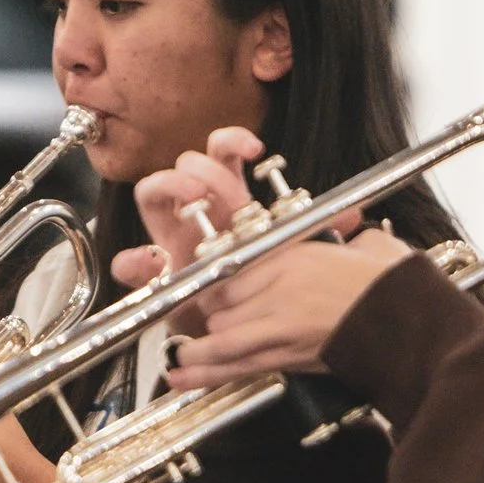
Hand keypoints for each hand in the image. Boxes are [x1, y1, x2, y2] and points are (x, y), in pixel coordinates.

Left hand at [108, 128, 264, 292]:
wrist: (230, 317)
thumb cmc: (195, 304)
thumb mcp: (170, 297)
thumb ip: (147, 279)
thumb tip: (128, 260)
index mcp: (165, 226)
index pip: (152, 190)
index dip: (170, 185)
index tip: (197, 197)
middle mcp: (188, 204)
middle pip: (186, 165)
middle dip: (206, 175)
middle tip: (229, 201)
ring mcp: (215, 195)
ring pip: (212, 151)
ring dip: (229, 147)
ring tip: (251, 155)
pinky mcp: (243, 194)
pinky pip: (238, 158)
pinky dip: (245, 145)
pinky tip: (259, 152)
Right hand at [109, 129, 361, 330]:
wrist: (241, 339)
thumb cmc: (261, 292)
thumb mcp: (288, 258)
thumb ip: (314, 233)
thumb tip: (353, 215)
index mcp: (227, 201)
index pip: (221, 155)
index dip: (232, 143)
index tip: (256, 149)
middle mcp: (196, 214)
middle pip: (187, 164)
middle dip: (203, 168)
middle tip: (226, 191)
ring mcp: (171, 239)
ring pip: (153, 192)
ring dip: (170, 186)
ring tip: (193, 199)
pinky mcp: (155, 273)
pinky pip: (129, 264)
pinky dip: (134, 262)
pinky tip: (149, 262)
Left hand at [164, 228, 412, 389]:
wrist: (413, 324)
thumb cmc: (394, 285)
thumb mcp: (360, 247)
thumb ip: (333, 244)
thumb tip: (339, 238)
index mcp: (295, 257)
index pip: (232, 273)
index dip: (214, 291)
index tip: (208, 299)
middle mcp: (280, 288)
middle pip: (221, 306)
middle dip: (211, 321)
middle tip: (201, 332)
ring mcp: (281, 323)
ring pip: (222, 337)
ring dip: (198, 352)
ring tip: (179, 363)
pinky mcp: (289, 355)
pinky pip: (238, 365)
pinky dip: (206, 373)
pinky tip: (183, 378)